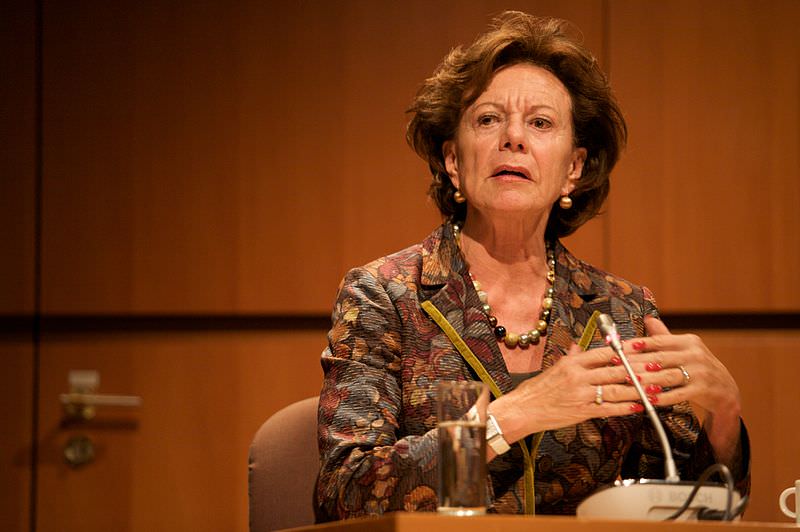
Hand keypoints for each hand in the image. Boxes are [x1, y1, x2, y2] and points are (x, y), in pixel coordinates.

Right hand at [489, 343, 646, 444]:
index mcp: (573, 362)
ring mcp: (581, 394)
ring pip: (616, 389)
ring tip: (656, 388)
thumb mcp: (555, 368)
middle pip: (615, 369)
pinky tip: (640, 406)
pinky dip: (626, 408)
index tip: (644, 345)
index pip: (604, 352)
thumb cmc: (539, 389)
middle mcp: (578, 376)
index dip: (626, 348)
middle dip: (640, 368)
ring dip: (639, 389)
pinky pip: (609, 408)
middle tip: (659, 366)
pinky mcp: (582, 411)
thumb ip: (571, 356)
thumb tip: (578, 345)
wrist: (524, 409)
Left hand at [620, 316, 741, 462]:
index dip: (638, 344)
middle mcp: (695, 355)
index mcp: (688, 341)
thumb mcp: (684, 348)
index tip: (620, 347)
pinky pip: (677, 394)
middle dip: (636, 362)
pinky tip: (647, 399)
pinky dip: (661, 398)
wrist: (725, 390)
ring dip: (647, 379)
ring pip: (667, 376)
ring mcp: (700, 373)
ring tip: (630, 381)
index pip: (659, 341)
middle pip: (660, 358)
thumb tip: (647, 318)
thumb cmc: (697, 367)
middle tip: (617, 366)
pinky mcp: (703, 390)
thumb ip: (664, 336)